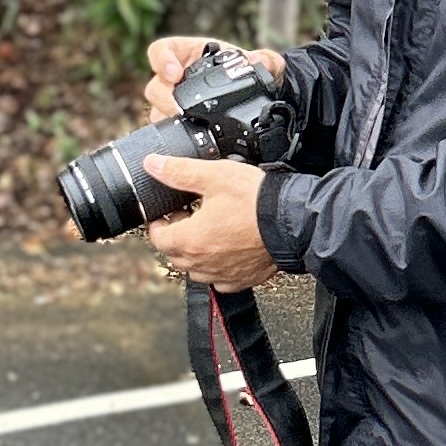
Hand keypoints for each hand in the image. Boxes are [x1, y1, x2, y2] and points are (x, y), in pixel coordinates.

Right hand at [142, 34, 285, 122]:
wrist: (255, 99)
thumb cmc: (249, 74)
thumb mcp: (262, 63)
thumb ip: (266, 60)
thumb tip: (258, 60)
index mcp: (189, 55)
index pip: (161, 51)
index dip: (162, 60)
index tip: (174, 73)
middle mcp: (176, 78)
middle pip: (155, 86)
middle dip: (165, 98)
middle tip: (180, 109)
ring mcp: (174, 101)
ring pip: (156, 109)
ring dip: (166, 117)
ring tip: (184, 124)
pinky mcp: (177, 122)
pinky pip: (166, 128)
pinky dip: (172, 133)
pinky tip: (185, 138)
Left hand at [143, 149, 278, 290]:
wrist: (292, 221)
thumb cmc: (257, 201)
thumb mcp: (214, 176)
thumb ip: (180, 171)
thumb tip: (153, 165)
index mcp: (190, 239)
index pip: (158, 238)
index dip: (159, 223)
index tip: (166, 214)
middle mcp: (203, 262)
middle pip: (175, 255)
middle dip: (176, 236)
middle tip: (188, 217)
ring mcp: (223, 273)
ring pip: (195, 269)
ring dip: (195, 253)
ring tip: (208, 231)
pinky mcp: (242, 279)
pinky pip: (220, 279)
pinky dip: (217, 267)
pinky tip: (227, 249)